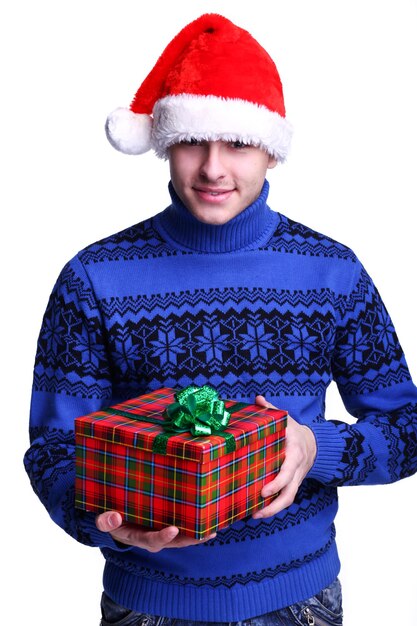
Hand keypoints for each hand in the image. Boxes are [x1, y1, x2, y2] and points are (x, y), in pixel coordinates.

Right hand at [96, 511, 215, 551]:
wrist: (113, 519)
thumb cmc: (110, 518)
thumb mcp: (103, 520)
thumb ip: (105, 521)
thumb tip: (113, 517)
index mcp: (138, 536)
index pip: (152, 539)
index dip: (162, 537)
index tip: (173, 530)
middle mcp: (153, 537)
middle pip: (174, 541)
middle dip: (190, 539)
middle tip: (205, 534)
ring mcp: (161, 531)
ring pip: (182, 536)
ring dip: (197, 534)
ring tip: (213, 529)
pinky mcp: (167, 523)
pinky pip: (183, 527)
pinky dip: (195, 525)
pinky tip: (208, 519)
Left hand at [252, 395, 316, 517]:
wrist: (315, 444)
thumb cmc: (295, 431)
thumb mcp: (286, 419)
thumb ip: (272, 410)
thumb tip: (258, 399)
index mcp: (295, 452)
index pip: (288, 471)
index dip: (277, 482)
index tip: (264, 491)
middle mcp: (297, 468)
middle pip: (290, 492)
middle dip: (274, 505)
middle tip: (257, 510)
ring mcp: (296, 478)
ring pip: (289, 499)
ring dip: (273, 510)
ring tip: (256, 515)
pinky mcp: (293, 484)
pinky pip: (286, 498)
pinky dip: (274, 507)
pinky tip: (259, 511)